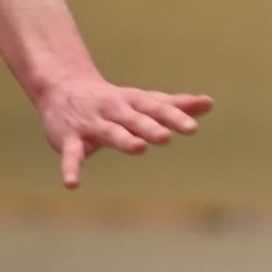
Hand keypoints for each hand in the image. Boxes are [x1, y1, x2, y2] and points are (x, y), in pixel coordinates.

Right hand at [34, 70, 211, 188]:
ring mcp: (91, 124)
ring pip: (109, 132)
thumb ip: (175, 105)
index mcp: (133, 102)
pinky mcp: (69, 139)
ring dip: (123, 139)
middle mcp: (113, 111)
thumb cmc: (113, 100)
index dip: (174, 117)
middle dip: (149, 127)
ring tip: (139, 148)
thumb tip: (209, 103)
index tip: (192, 128)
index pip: (156, 108)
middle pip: (134, 119)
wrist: (62, 87)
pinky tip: (72, 184)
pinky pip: (71, 154)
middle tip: (165, 137)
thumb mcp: (143, 100)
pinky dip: (70, 168)